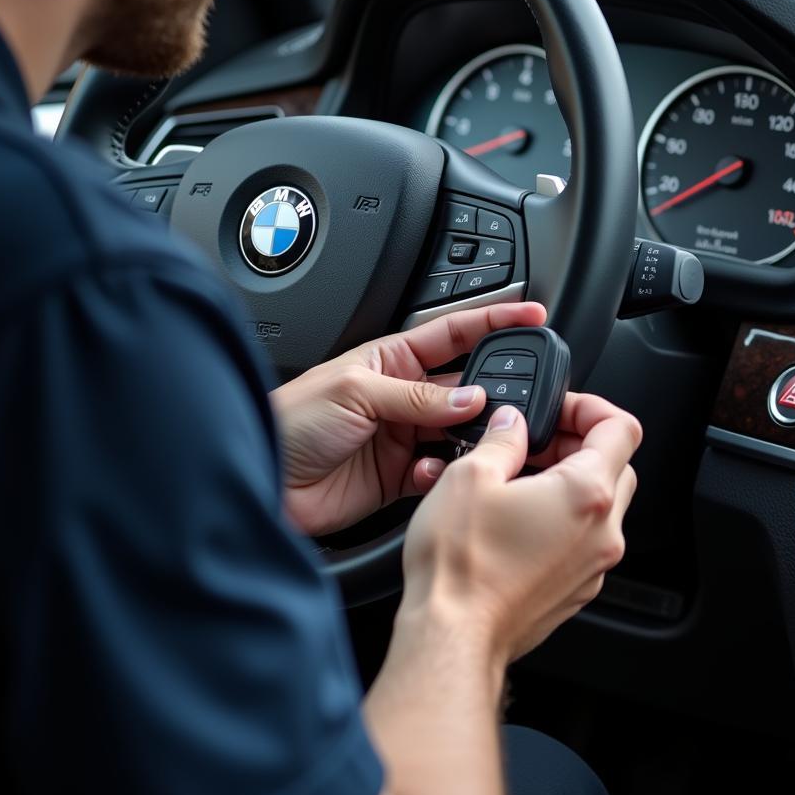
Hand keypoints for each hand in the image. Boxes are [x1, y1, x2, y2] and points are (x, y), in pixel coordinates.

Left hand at [272, 301, 546, 535]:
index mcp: (391, 359)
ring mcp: (404, 434)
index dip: (494, 320)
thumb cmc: (290, 421)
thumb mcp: (355, 392)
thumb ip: (417, 397)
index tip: (531, 313)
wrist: (262, 481)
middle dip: (493, 391)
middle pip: (466, 385)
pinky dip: (446, 471)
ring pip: (460, 430)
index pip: (454, 332)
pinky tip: (432, 470)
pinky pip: (442, 468)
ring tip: (475, 441)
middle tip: (514, 399)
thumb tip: (472, 398)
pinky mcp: (400, 474)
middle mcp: (403, 394)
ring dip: (472, 437)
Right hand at [401, 394, 641, 662]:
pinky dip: (562, 520)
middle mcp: (602, 532)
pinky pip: (584, 541)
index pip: (621, 428)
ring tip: (519, 480)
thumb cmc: (461, 566)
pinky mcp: (576, 590)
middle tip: (535, 443)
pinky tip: (517, 520)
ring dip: (570, 483)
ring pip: (601, 506)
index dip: (591, 407)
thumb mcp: (470, 476)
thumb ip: (502, 438)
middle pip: (616, 466)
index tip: (561, 409)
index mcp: (586, 494)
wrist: (453, 637)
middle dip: (579, 444)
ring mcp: (593, 566)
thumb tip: (512, 424)